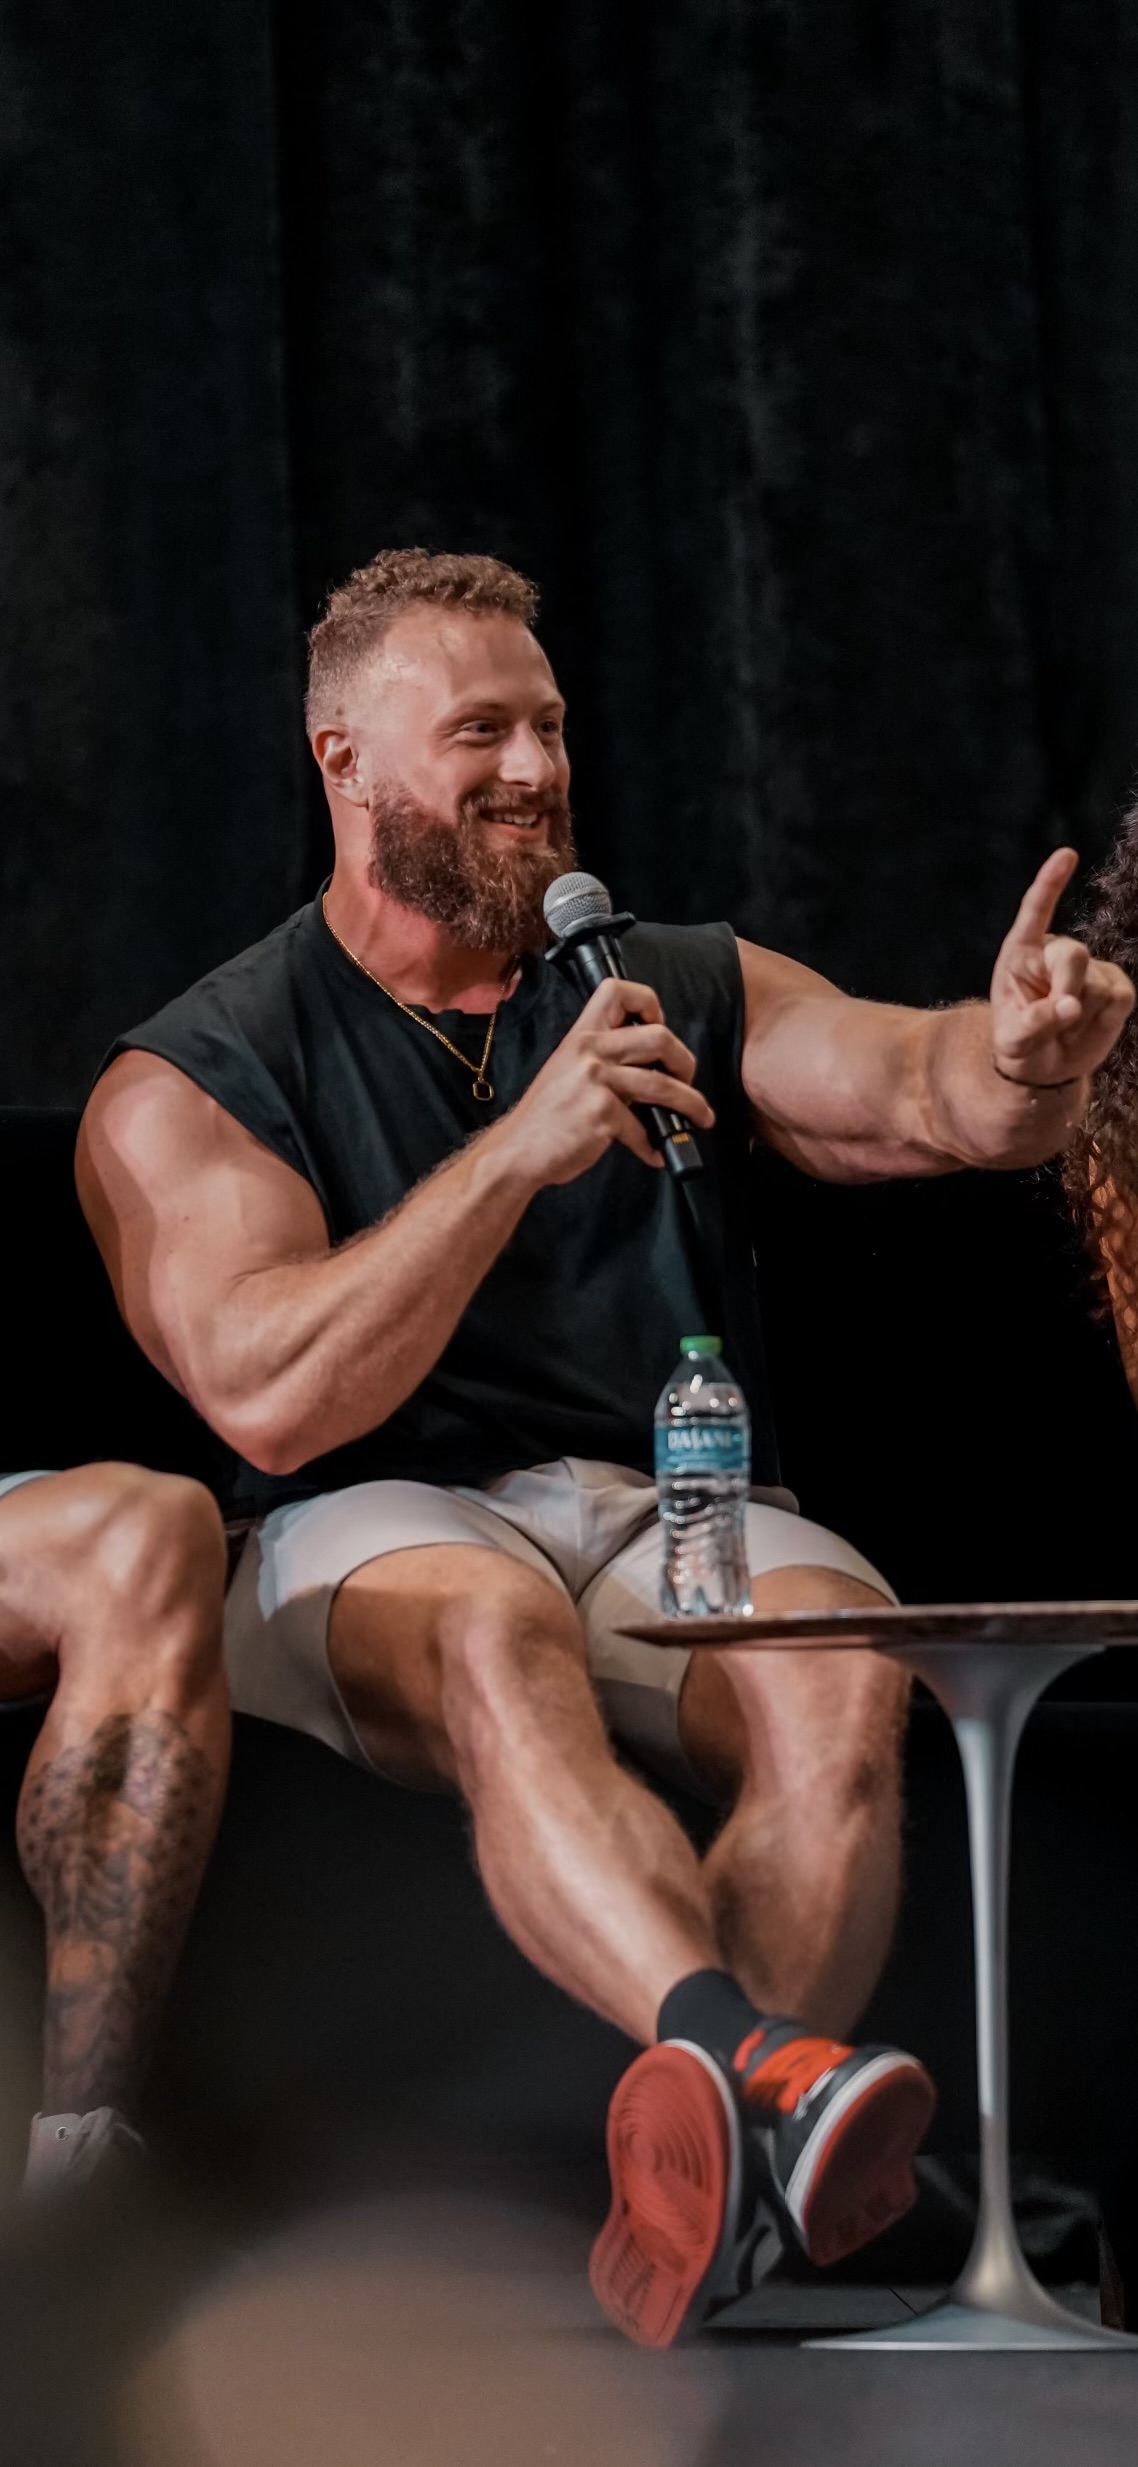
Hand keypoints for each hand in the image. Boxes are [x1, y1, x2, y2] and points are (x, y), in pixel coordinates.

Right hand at [493, 976, 715, 1187]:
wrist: (517, 1151)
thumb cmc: (546, 1117)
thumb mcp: (568, 1070)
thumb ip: (603, 1059)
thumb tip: (653, 1067)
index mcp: (582, 1035)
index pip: (618, 991)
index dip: (649, 1004)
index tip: (659, 1025)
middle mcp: (589, 1050)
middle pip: (659, 1037)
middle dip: (684, 1061)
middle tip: (686, 1080)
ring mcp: (595, 1081)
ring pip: (661, 1084)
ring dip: (691, 1104)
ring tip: (700, 1118)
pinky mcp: (601, 1114)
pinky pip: (644, 1128)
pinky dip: (656, 1145)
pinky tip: (657, 1153)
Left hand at [989, 848, 1133, 1087]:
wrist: (1045, 1067)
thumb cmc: (1019, 1046)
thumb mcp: (1013, 1041)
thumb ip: (1034, 1022)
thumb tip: (1071, 1007)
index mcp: (1021, 954)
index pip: (1035, 911)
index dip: (1051, 883)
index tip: (1067, 854)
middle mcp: (1056, 953)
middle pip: (1073, 954)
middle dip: (1068, 987)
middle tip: (1060, 1017)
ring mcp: (1090, 967)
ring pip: (1097, 984)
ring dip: (1082, 1015)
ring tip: (1064, 1029)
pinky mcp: (1116, 987)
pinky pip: (1119, 998)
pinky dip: (1104, 1020)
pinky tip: (1088, 1026)